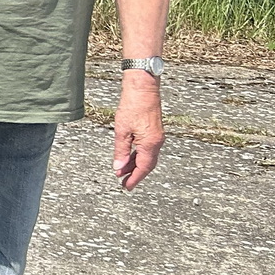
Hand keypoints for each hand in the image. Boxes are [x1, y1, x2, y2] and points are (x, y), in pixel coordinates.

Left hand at [113, 70, 163, 189]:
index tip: (126, 186)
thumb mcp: (121, 131)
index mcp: (150, 143)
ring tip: (123, 172)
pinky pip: (147, 149)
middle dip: (135, 174)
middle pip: (147, 164)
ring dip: (135, 165)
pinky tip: (129, 157)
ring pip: (147, 157)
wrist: (144, 88)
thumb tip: (118, 167)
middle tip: (124, 182)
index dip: (134, 179)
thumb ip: (120, 151)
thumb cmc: (133, 105)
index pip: (143, 168)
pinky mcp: (154, 131)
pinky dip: (138, 155)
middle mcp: (157, 141)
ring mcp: (157, 136)